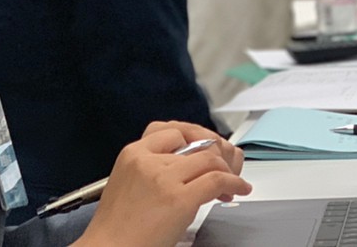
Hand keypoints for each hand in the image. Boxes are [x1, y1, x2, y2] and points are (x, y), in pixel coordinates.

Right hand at [76, 123, 250, 246]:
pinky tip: (239, 188)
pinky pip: (217, 180)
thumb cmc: (118, 226)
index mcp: (132, 153)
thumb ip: (152, 168)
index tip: (203, 151)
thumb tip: (187, 166)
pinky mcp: (179, 199)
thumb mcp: (128, 183)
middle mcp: (149, 160)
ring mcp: (164, 178)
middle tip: (224, 166)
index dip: (193, 138)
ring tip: (232, 181)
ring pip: (210, 159)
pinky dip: (234, 182)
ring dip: (228, 168)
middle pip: (195, 142)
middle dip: (215, 152)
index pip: (170, 129)